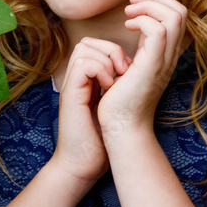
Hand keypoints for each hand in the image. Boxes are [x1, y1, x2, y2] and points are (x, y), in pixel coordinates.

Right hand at [52, 38, 131, 186]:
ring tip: (116, 82)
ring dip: (106, 60)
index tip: (128, 70)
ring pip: (84, 47)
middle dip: (111, 50)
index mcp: (88, 81)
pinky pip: (82, 64)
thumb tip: (137, 70)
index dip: (114, 50)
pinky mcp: (70, 94)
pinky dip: (99, 70)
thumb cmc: (102, 142)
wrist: (83, 165)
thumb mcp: (115, 107)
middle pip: (88, 42)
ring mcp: (72, 85)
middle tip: (124, 71)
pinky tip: (109, 87)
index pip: (96, 46)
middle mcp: (77, 79)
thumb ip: (119, 87)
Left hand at [96, 0, 189, 139]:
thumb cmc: (120, 99)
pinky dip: (142, 20)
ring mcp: (164, 60)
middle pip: (180, 11)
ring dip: (149, 6)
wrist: (121, 127)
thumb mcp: (134, 66)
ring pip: (174, 16)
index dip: (158, 1)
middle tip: (132, 2)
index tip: (134, 4)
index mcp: (166, 53)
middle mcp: (170, 55)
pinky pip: (158, 30)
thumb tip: (133, 24)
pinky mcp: (153, 65)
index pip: (177, 16)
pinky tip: (127, 27)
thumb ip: (140, 47)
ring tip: (128, 13)